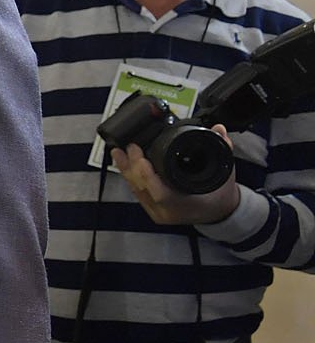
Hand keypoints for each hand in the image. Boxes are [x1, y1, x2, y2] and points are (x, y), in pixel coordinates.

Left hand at [112, 124, 240, 224]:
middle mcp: (168, 211)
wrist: (220, 214)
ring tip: (118, 152)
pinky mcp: (153, 210)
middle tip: (129, 148)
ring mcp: (159, 212)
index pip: (161, 194)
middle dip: (132, 167)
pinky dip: (131, 178)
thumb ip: (223, 149)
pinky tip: (124, 164)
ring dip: (126, 170)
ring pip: (137, 191)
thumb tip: (219, 129)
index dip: (148, 176)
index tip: (141, 157)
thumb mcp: (224, 172)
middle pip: (143, 190)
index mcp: (185, 205)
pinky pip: (138, 193)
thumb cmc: (221, 195)